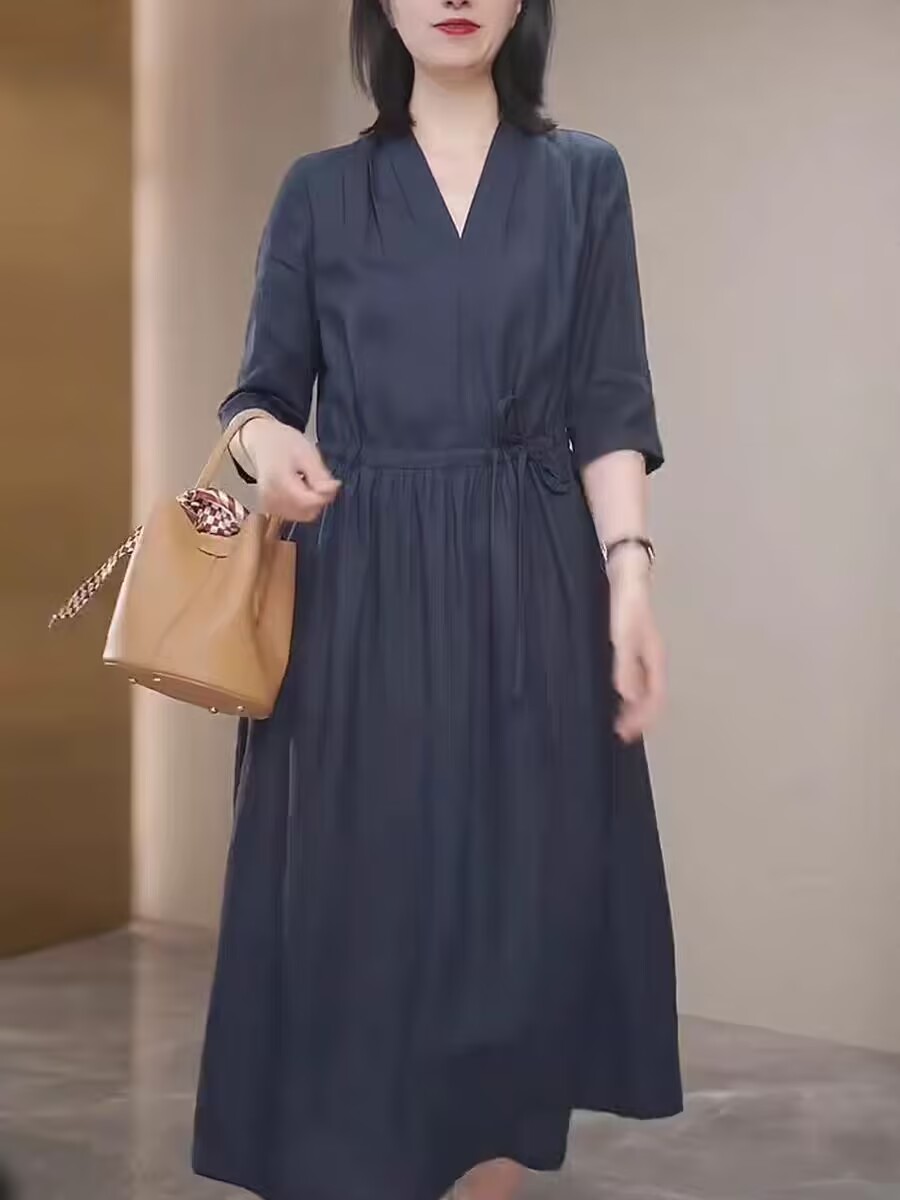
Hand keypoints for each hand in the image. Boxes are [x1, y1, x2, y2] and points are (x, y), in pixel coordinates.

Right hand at [240, 417, 340, 522]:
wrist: (262, 443)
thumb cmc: (284, 444)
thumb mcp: (306, 453)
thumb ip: (319, 474)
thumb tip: (332, 490)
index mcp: (278, 481)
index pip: (309, 502)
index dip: (325, 495)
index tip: (332, 483)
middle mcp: (270, 498)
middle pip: (308, 511)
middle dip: (319, 498)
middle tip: (319, 479)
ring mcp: (269, 505)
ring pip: (304, 515)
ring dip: (312, 502)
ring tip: (306, 480)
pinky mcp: (271, 509)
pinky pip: (296, 514)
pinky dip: (303, 505)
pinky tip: (299, 488)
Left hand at [607, 550, 666, 741]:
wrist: (623, 569)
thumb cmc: (626, 601)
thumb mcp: (623, 635)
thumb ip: (625, 665)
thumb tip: (627, 697)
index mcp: (654, 658)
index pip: (655, 697)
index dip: (643, 719)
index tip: (625, 734)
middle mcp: (650, 657)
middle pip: (650, 696)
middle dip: (638, 717)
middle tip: (618, 733)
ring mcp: (640, 650)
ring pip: (640, 687)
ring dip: (630, 706)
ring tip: (613, 719)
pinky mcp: (627, 643)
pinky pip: (629, 675)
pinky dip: (621, 689)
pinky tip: (607, 690)